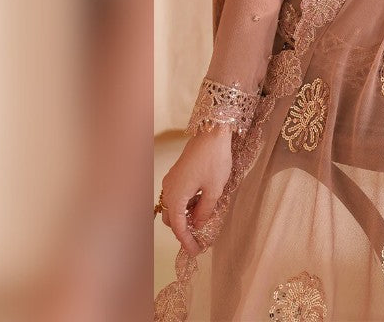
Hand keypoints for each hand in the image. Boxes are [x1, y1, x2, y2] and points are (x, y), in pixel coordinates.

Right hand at [158, 128, 232, 255]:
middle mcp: (169, 189)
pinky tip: (200, 203)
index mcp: (175, 197)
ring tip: (202, 222)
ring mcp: (172, 180)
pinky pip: (177, 195)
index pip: (178, 227)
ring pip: (174, 206)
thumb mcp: (214, 190)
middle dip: (183, 229)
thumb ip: (205, 211)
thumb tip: (198, 225)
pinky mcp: (177, 172)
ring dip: (185, 216)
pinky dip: (186, 204)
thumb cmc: (214, 160)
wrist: (212, 132)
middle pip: (171, 218)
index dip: (187, 241)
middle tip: (198, 239)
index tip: (196, 251)